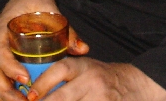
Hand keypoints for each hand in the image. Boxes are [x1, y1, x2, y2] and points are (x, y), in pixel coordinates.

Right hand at [0, 0, 88, 100]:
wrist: (23, 0)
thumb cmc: (34, 3)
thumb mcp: (48, 9)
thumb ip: (64, 29)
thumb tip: (82, 49)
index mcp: (4, 31)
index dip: (9, 67)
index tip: (25, 77)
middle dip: (6, 92)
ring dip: (6, 97)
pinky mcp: (5, 64)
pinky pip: (1, 82)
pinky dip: (8, 96)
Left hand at [28, 57, 165, 100]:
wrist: (134, 85)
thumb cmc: (102, 77)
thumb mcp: (84, 67)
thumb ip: (64, 74)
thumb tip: (34, 89)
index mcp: (84, 66)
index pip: (61, 70)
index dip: (43, 82)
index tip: (31, 95)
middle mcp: (92, 82)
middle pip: (63, 96)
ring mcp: (101, 99)